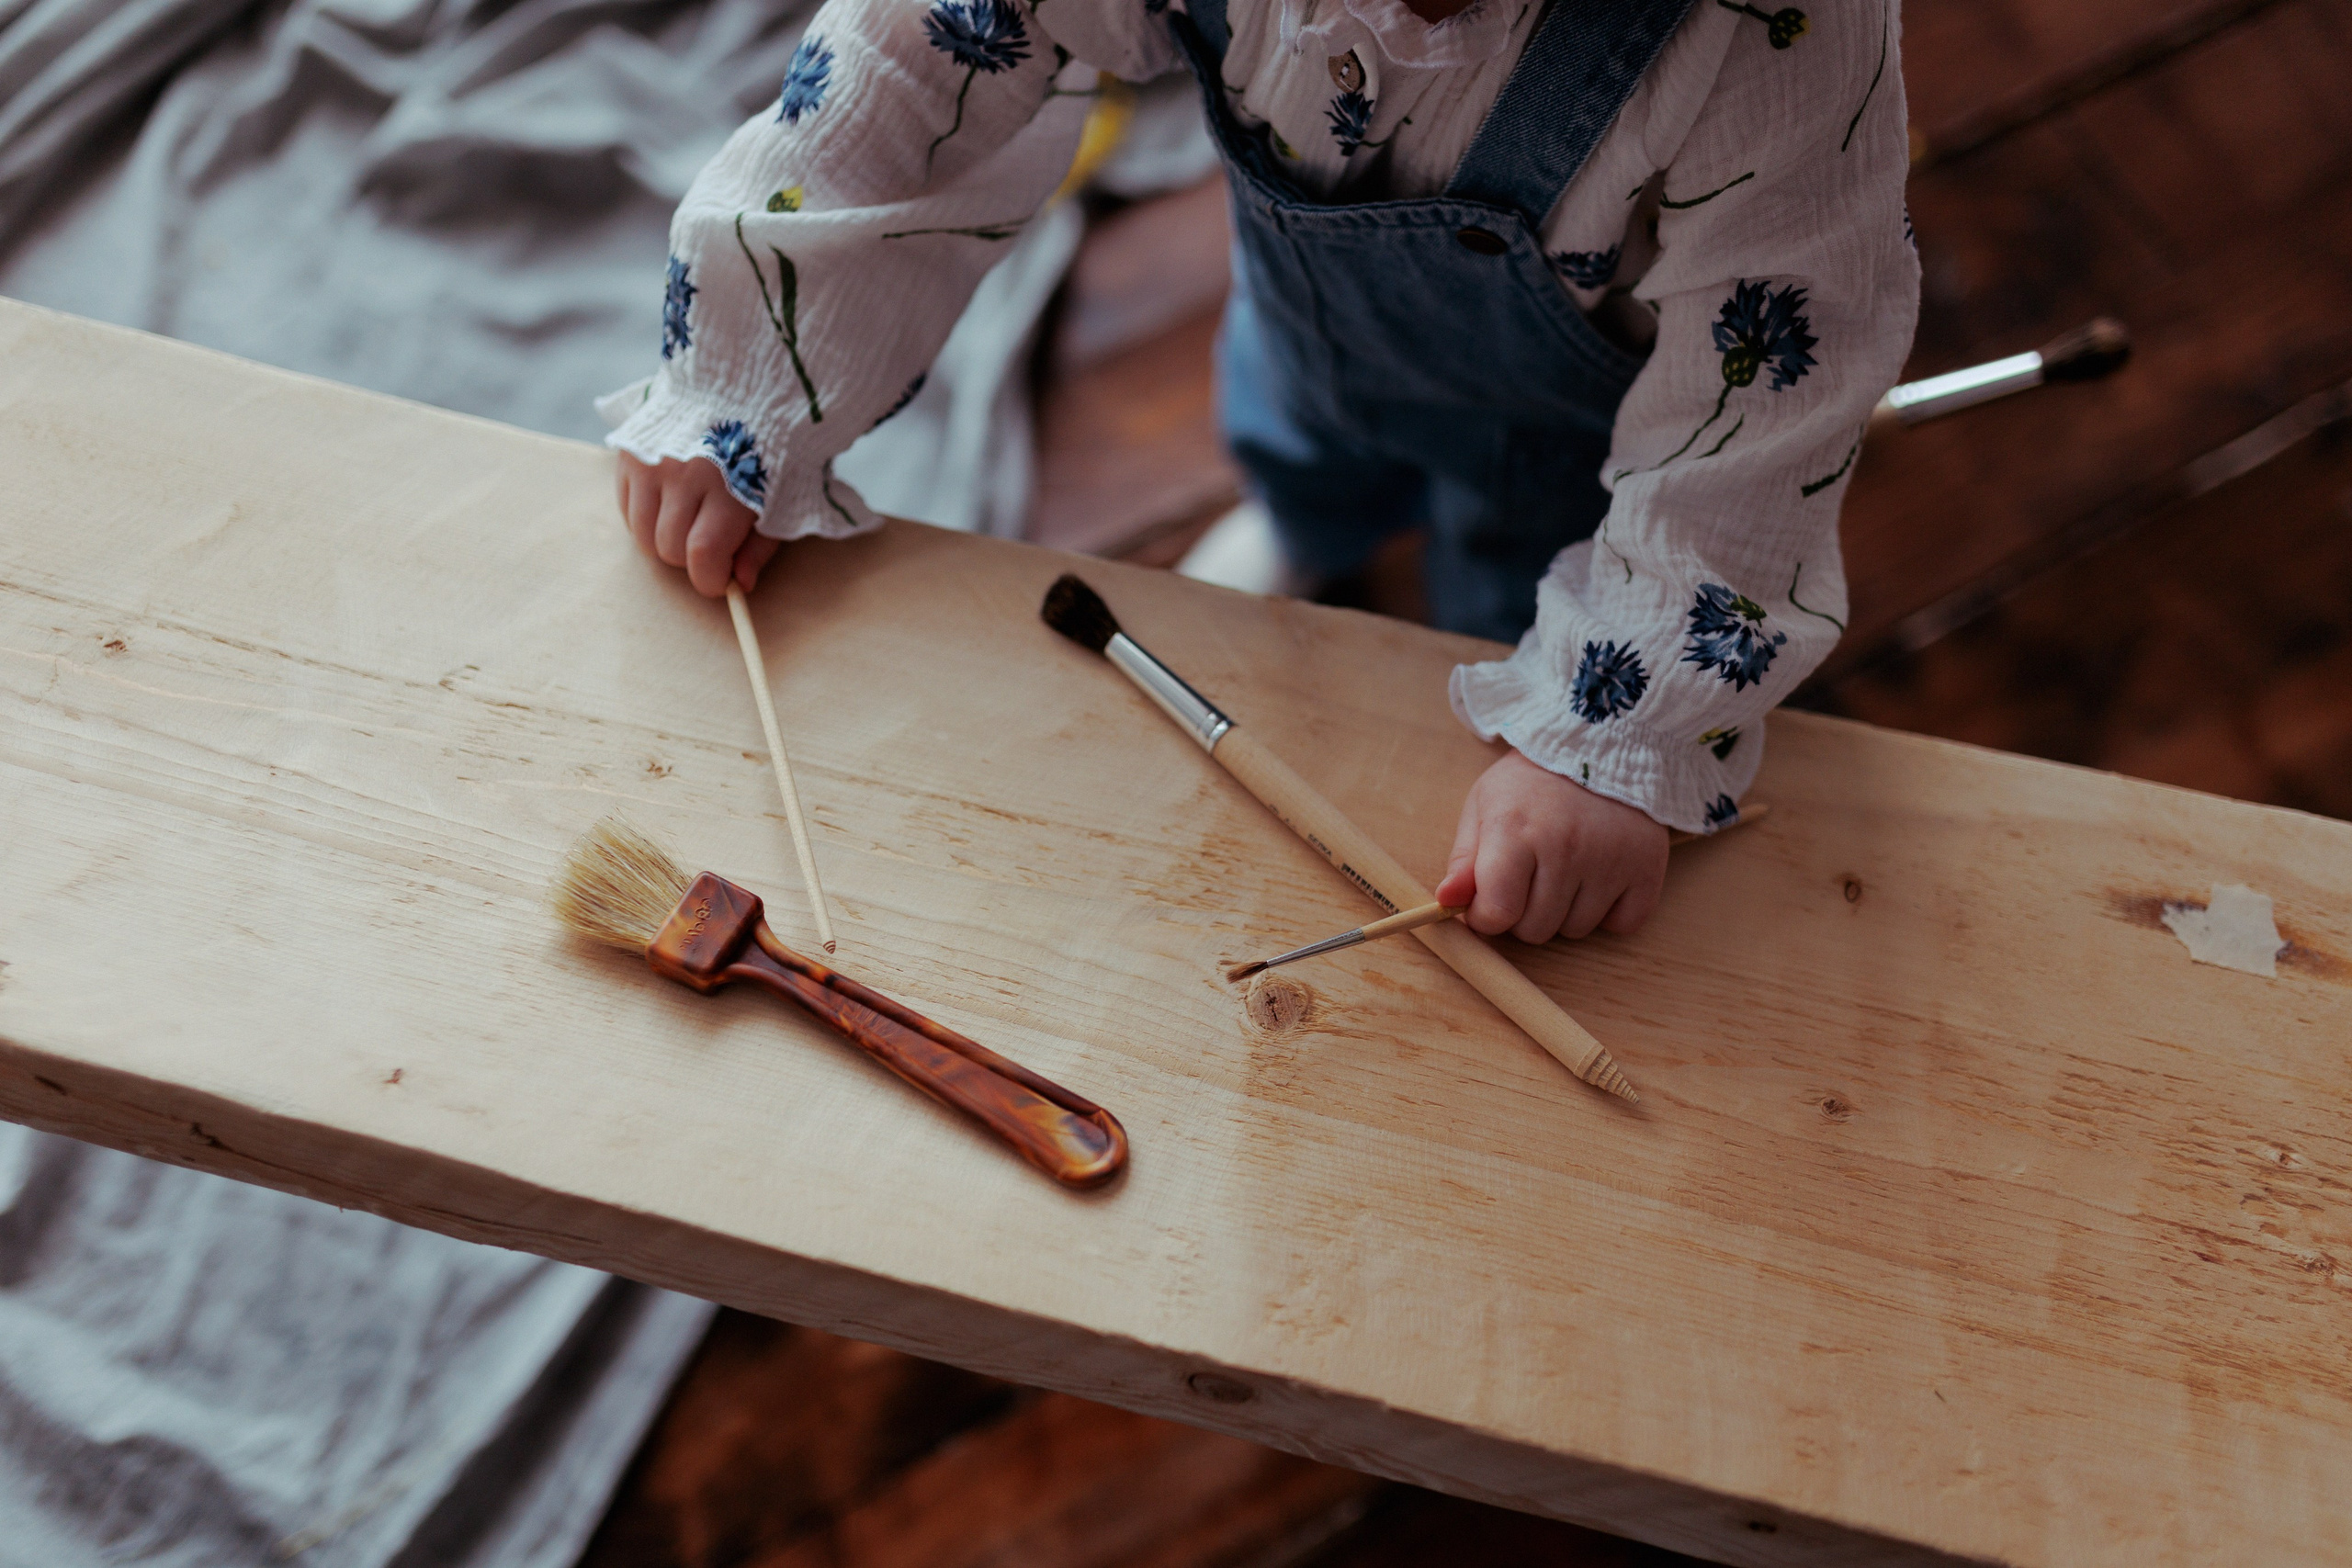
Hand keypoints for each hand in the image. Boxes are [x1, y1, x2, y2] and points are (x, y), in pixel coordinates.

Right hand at [616, 452, 780, 595]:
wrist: (740, 385)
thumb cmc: (768, 450)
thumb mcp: (781, 499)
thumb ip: (759, 546)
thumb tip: (739, 585)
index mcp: (728, 488)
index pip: (702, 556)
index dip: (709, 579)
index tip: (721, 578)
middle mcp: (682, 475)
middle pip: (669, 549)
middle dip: (690, 559)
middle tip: (710, 539)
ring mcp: (651, 462)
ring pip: (641, 534)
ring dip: (663, 539)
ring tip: (688, 519)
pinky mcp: (629, 451)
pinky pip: (626, 508)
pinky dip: (645, 516)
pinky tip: (669, 500)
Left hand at [1433, 749, 1668, 941]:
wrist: (1603, 744)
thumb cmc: (1532, 781)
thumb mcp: (1485, 806)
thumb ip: (1464, 859)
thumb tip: (1446, 902)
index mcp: (1516, 832)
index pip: (1497, 913)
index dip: (1486, 916)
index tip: (1489, 901)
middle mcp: (1566, 849)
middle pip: (1535, 930)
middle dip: (1525, 912)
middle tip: (1532, 874)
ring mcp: (1611, 861)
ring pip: (1576, 930)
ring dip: (1566, 910)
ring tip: (1568, 865)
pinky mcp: (1647, 869)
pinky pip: (1621, 925)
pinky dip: (1609, 912)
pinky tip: (1600, 876)